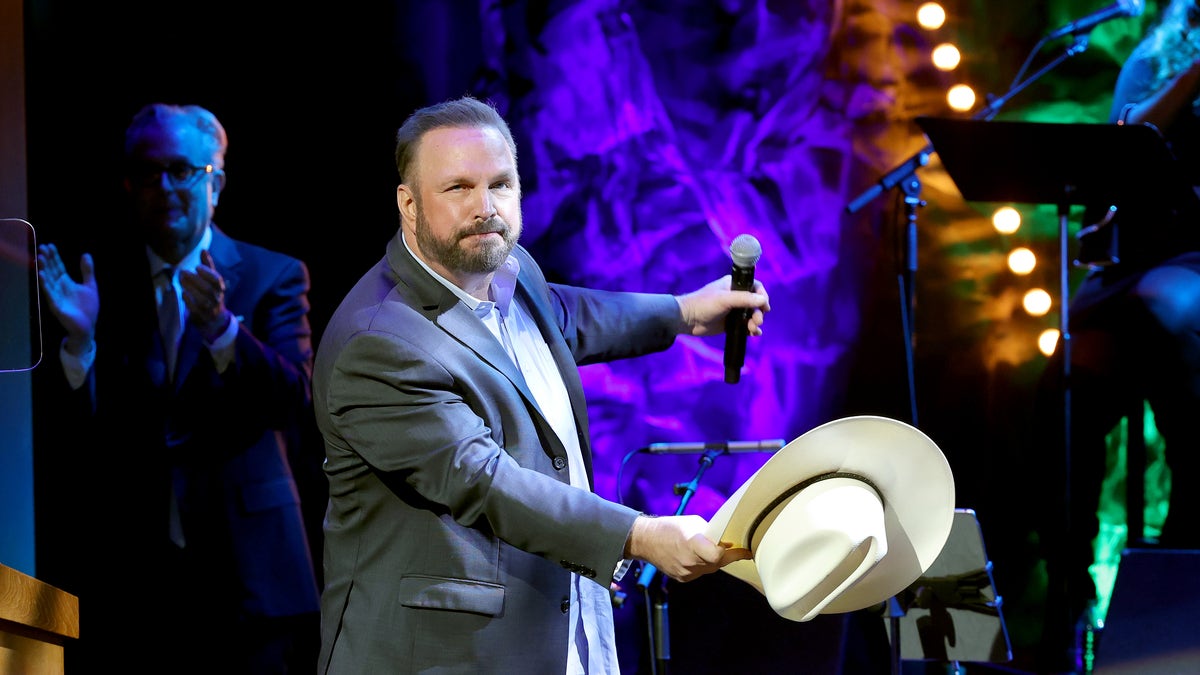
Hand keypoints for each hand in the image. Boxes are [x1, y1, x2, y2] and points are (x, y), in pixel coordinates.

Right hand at [36, 243, 98, 353]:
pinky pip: (49, 294)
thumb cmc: (88, 307)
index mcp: (66, 282)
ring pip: (48, 280)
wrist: (88, 326)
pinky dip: (45, 285)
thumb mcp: (90, 286)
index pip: (58, 267)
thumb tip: (86, 254)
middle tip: (42, 248)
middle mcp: (59, 288)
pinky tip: (41, 275)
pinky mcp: (56, 306)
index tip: (50, 245)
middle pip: (52, 271)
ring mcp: (56, 296)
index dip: (54, 256)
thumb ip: (87, 271)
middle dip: (47, 260)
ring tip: (40, 258)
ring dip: (44, 269)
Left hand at [181, 250, 230, 340]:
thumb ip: (207, 266)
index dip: (207, 273)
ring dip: (191, 289)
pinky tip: (183, 293)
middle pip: (208, 289)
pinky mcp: (202, 316)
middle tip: (183, 272)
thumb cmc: (211, 295)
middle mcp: (217, 298)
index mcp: (220, 288)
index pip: (216, 280)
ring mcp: (210, 308)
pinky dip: (189, 301)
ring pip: (202, 299)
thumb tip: (203, 250)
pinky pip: (196, 309)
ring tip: (181, 280)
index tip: (197, 267)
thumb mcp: (212, 281)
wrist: (215, 319)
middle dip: (196, 280)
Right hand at [625, 514, 752, 582]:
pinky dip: (702, 565)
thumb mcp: (693, 523)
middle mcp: (690, 562)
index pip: (719, 555)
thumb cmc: (670, 527)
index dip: (733, 552)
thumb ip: (711, 533)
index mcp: (693, 544)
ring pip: (710, 569)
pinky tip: (695, 556)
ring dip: (714, 560)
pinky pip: (700, 572)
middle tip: (734, 547)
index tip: (744, 549)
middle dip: (727, 555)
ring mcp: (686, 573)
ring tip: (708, 549)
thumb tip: (726, 540)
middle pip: (719, 563)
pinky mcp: (683, 579)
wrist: (645, 541)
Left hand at [675, 275, 769, 337]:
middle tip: (757, 321)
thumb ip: (744, 299)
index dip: (762, 296)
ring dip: (756, 322)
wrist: (687, 320)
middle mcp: (735, 296)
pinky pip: (745, 325)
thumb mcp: (725, 300)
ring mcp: (733, 310)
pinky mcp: (730, 323)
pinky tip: (753, 334)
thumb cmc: (704, 304)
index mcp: (733, 285)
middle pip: (756, 303)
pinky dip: (751, 329)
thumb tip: (763, 300)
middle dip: (759, 313)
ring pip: (752, 315)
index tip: (765, 306)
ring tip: (752, 329)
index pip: (755, 287)